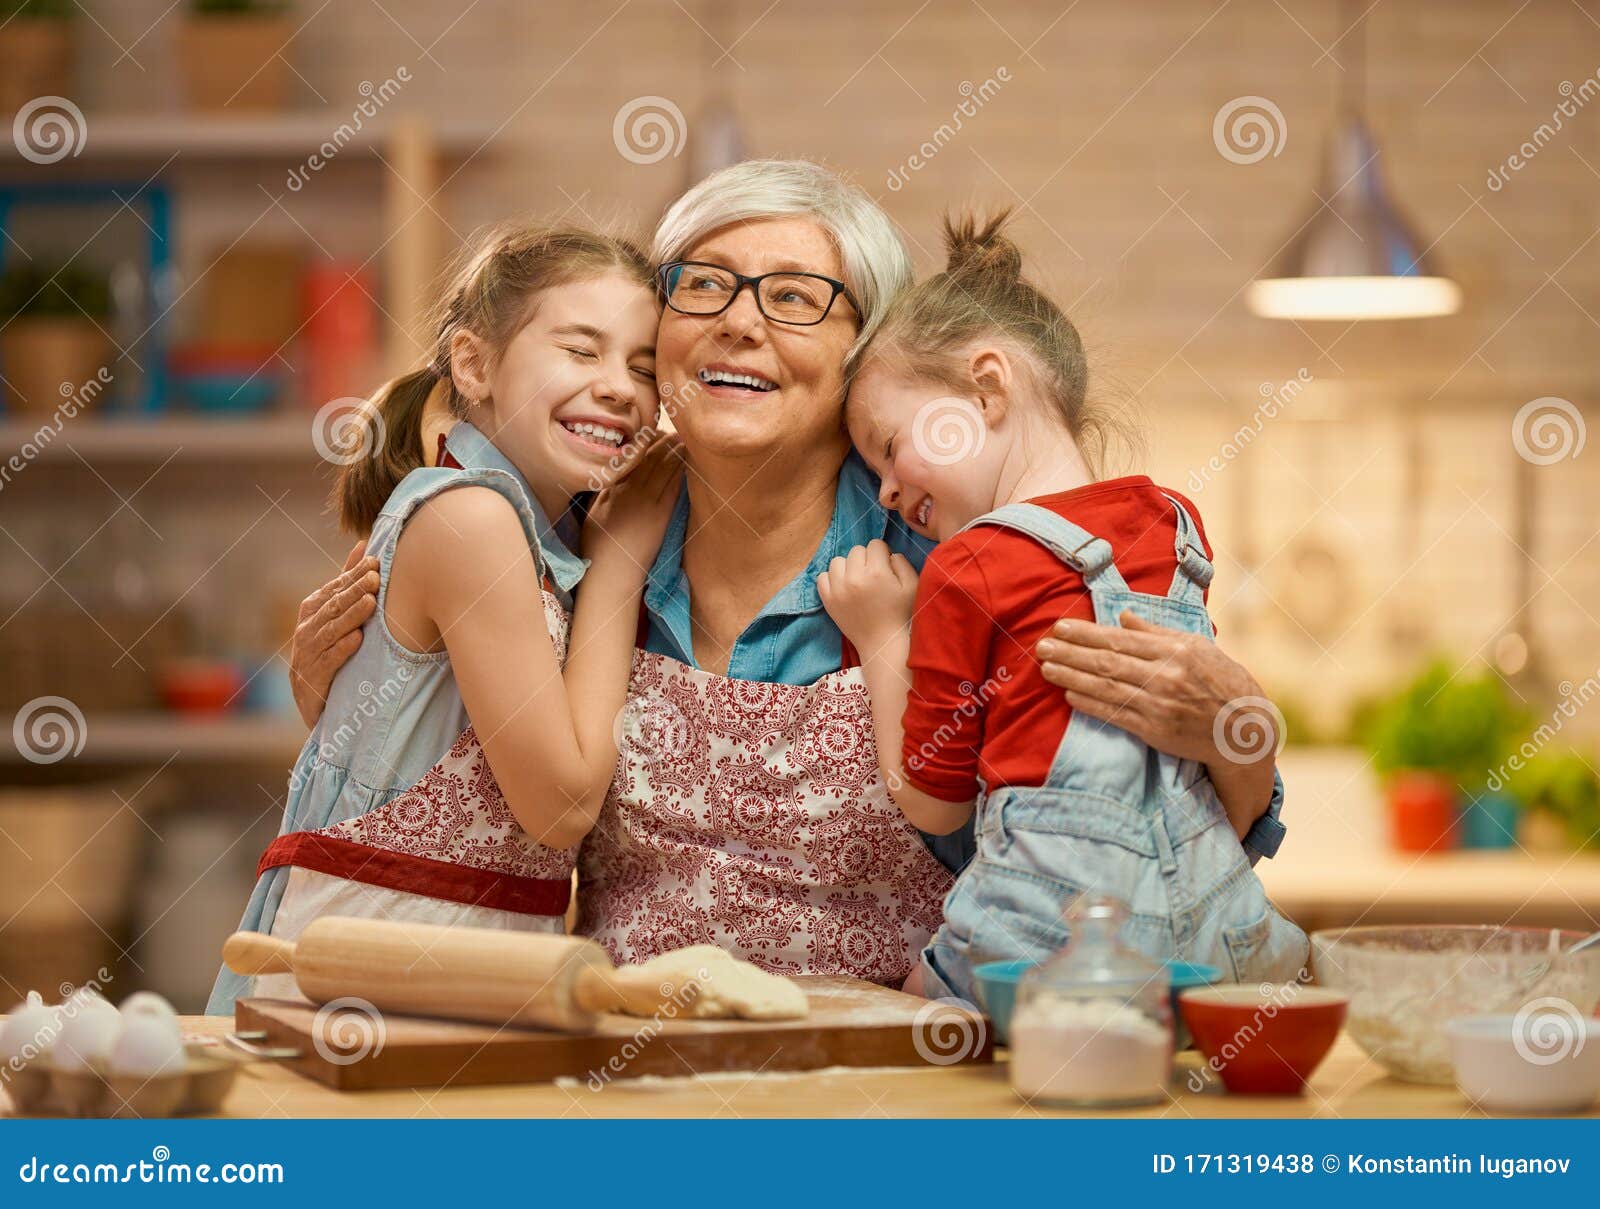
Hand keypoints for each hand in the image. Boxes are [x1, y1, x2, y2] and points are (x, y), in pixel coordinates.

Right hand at [290, 542, 378, 727]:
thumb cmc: (330, 649)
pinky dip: (342, 650)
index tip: (375, 560)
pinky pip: (328, 661)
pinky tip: (357, 640)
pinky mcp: (313, 678)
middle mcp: (307, 629)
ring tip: (370, 602)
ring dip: (351, 616)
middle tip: (376, 576)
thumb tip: (364, 546)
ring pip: (331, 631)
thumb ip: (347, 582)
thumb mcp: (336, 614)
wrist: (315, 702)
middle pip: (333, 606)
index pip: (334, 588)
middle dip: (354, 590)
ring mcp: (308, 654)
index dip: (353, 574)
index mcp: (313, 610)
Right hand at [582, 434, 683, 574]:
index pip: (630, 458)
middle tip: (674, 431)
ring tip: (684, 440)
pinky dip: (680, 472)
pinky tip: (688, 461)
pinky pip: (673, 487)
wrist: (611, 572)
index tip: (651, 433)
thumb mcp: (594, 515)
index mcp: (613, 489)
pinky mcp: (661, 515)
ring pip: (663, 469)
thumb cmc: (598, 547)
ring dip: (674, 452)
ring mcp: (646, 502)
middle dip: (662, 442)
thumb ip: (604, 494)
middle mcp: (630, 491)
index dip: (642, 443)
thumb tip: (612, 479)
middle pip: (649, 459)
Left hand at [816, 539, 918, 653]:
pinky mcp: (828, 601)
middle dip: (866, 559)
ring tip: (857, 580)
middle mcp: (854, 578)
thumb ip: (901, 562)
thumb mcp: (913, 585)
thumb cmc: (902, 614)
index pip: (875, 544)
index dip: (883, 554)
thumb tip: (887, 554)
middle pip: (856, 550)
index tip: (886, 568)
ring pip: (838, 561)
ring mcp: (838, 590)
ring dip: (848, 567)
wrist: (884, 644)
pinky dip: (833, 579)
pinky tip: (844, 588)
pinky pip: (823, 577)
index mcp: (877, 572)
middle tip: (873, 576)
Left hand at [1034, 611, 1277, 764]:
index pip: (1120, 639)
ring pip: (1106, 688)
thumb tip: (1124, 617)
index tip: (1060, 627)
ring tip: (1046, 668)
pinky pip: (1115, 715)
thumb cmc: (1220, 681)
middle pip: (1107, 662)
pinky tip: (1069, 695)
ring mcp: (1159, 705)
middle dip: (1070, 653)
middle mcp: (1165, 676)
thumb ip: (1157, 632)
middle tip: (1041, 646)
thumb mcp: (1197, 646)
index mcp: (1175, 651)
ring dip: (1071, 678)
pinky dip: (1090, 704)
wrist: (1244, 729)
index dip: (1086, 634)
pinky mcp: (1155, 731)